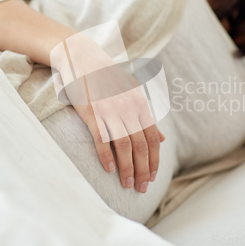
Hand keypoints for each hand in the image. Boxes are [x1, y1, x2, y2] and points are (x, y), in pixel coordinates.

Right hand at [51, 33, 165, 192]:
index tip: (153, 176)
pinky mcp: (92, 114)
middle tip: (142, 188)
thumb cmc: (107, 77)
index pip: (153, 138)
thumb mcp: (133, 92)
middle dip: (144, 170)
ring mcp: (111, 111)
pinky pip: (102, 139)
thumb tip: (162, 138)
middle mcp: (129, 109)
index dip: (155, 160)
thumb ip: (147, 117)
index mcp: (140, 105)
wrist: (82, 57)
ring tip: (128, 185)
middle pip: (141, 146)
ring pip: (125, 146)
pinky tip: (110, 170)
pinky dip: (107, 156)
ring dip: (128, 168)